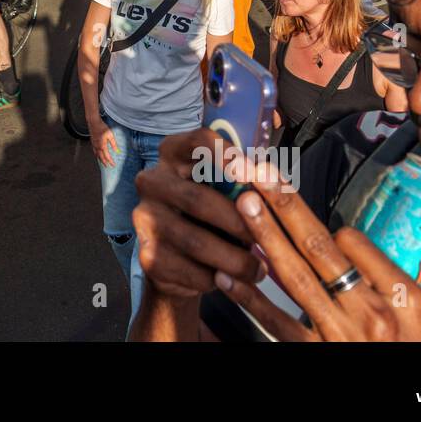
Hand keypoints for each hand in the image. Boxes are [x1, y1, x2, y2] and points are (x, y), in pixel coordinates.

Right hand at [88, 116, 117, 166]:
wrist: (93, 123)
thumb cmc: (102, 127)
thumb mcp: (110, 135)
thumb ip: (114, 144)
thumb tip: (117, 151)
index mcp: (102, 146)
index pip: (107, 156)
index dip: (110, 161)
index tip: (113, 165)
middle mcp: (97, 147)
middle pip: (101, 157)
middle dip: (105, 162)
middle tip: (108, 166)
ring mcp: (94, 145)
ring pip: (97, 155)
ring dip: (100, 160)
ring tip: (103, 163)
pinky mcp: (92, 142)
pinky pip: (94, 151)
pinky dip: (97, 155)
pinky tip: (98, 155)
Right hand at [130, 129, 262, 302]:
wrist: (181, 260)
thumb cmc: (214, 215)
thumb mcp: (226, 190)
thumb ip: (246, 180)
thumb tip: (276, 170)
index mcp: (173, 154)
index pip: (197, 141)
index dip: (226, 154)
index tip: (253, 170)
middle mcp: (151, 181)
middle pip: (198, 199)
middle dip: (238, 222)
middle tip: (266, 238)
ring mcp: (144, 219)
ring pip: (196, 242)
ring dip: (235, 259)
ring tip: (259, 269)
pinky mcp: (147, 256)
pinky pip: (190, 270)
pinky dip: (218, 278)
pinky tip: (232, 280)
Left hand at [215, 173, 420, 341]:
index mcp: (404, 297)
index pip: (354, 243)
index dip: (324, 227)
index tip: (304, 213)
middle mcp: (371, 310)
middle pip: (319, 246)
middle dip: (285, 205)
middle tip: (257, 172)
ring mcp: (341, 333)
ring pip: (295, 276)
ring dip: (265, 237)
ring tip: (242, 205)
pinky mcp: (316, 357)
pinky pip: (278, 325)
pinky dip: (251, 301)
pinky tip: (227, 278)